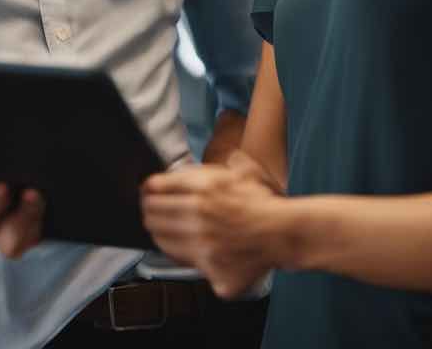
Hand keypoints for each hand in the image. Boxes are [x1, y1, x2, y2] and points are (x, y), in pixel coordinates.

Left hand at [140, 150, 284, 298]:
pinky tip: (188, 248)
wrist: (285, 233)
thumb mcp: (242, 169)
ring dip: (160, 232)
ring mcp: (202, 245)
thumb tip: (198, 164)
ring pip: (162, 239)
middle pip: (153, 212)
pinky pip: (183, 262)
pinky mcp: (210, 269)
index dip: (148, 188)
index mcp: (203, 187)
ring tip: (163, 228)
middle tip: (151, 209)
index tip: (146, 190)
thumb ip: (219, 162)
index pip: (156, 187)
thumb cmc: (264, 200)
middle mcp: (198, 215)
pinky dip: (183, 255)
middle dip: (150, 209)